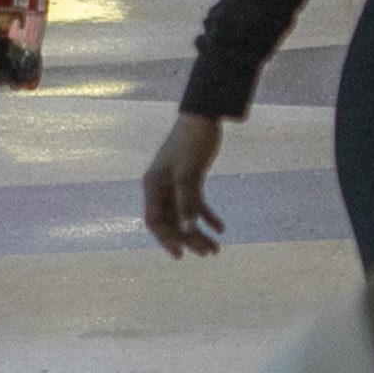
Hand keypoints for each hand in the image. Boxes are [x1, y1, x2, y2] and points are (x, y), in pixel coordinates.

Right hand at [143, 113, 230, 257]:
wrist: (203, 118)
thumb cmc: (191, 142)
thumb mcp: (189, 173)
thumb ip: (186, 200)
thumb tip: (186, 228)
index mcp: (153, 185)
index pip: (155, 221)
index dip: (166, 239)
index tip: (180, 254)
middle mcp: (161, 188)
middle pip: (172, 222)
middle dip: (189, 239)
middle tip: (208, 252)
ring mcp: (175, 185)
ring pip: (184, 216)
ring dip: (199, 232)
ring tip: (216, 247)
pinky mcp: (190, 180)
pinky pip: (196, 205)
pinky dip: (207, 216)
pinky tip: (220, 228)